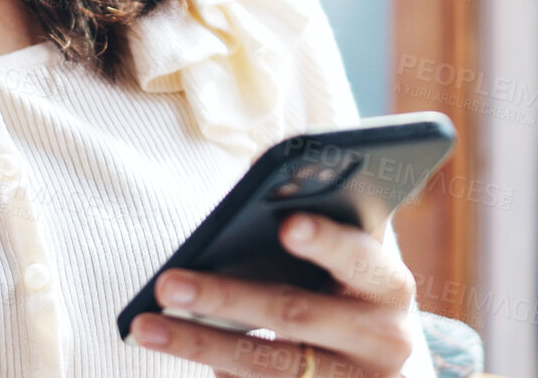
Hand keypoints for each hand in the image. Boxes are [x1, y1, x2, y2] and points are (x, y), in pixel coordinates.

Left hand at [130, 213, 422, 377]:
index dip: (327, 241)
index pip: (360, 259)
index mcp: (389, 287)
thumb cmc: (350, 291)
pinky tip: (181, 350)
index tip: (287, 224)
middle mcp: (382, 341)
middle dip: (227, 298)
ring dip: (201, 344)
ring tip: (148, 326)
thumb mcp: (350, 258)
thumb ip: (319, 220)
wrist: (383, 369)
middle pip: (296, 317)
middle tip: (170, 283)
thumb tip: (256, 180)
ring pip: (269, 366)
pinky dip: (220, 371)